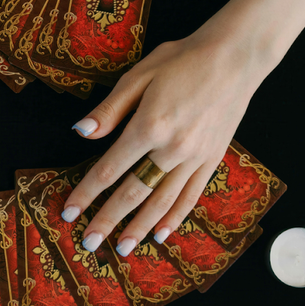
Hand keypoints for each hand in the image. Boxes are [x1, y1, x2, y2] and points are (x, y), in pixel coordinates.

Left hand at [62, 28, 273, 255]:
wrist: (236, 56)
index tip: (69, 213)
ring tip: (123, 249)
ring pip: (162, 202)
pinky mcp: (212, 159)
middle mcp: (172, 149)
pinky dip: (175, 217)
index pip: (109, 169)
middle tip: (89, 243)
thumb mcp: (139, 75)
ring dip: (140, 227)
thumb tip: (81, 132)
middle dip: (108, 220)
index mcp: (149, 126)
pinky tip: (161, 233)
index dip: (86, 193)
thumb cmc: (183, 60)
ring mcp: (195, 157)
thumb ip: (110, 109)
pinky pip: (191, 196)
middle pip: (133, 193)